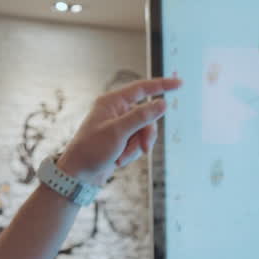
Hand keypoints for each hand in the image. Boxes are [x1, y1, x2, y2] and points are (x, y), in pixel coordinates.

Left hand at [57, 77, 182, 187]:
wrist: (79, 175)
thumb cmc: (92, 150)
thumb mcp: (119, 132)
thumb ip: (142, 116)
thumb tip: (162, 103)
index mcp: (111, 102)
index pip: (141, 88)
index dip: (161, 85)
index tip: (179, 83)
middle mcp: (115, 110)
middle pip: (147, 116)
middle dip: (146, 134)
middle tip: (144, 148)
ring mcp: (118, 126)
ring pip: (144, 131)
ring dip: (137, 147)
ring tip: (122, 158)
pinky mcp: (120, 139)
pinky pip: (138, 142)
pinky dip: (132, 153)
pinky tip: (119, 161)